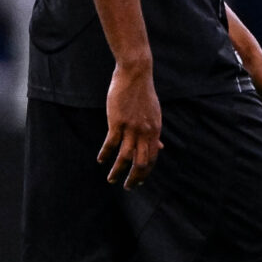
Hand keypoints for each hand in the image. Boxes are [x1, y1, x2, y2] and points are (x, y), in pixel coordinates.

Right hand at [99, 59, 161, 188]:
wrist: (135, 74)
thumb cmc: (143, 93)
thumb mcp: (154, 114)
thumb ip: (155, 133)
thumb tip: (160, 147)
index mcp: (155, 131)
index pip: (152, 158)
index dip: (146, 172)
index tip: (139, 181)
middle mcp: (145, 132)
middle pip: (141, 162)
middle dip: (134, 178)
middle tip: (127, 187)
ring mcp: (131, 128)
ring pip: (126, 156)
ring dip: (118, 170)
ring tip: (111, 179)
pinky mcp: (117, 122)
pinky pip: (111, 143)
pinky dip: (105, 153)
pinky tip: (101, 160)